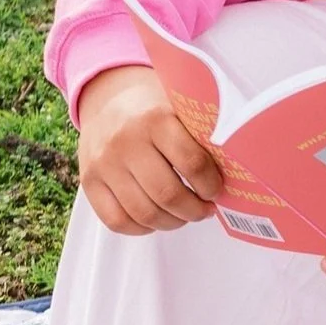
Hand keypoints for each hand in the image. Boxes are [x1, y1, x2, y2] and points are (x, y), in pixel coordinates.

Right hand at [75, 65, 224, 234]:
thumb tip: (236, 169)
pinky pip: (116, 220)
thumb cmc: (155, 105)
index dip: (211, 185)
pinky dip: (142, 228)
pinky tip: (157, 219)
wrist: (107, 95)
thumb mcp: (179, 105)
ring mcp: (104, 164)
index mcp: (156, 119)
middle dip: (195, 210)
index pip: (192, 163)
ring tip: (185, 215)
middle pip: (167, 194)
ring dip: (172, 222)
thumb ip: (200, 132)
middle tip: (206, 209)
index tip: (219, 190)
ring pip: (143, 213)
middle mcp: (126, 141)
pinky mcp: (89, 181)